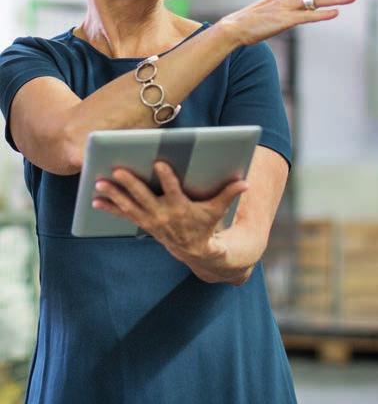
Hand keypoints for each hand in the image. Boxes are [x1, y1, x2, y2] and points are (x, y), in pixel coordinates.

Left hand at [92, 161, 247, 263]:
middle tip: (117, 170)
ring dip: (113, 195)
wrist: (194, 250)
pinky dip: (109, 208)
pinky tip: (95, 200)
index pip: (173, 190)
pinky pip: (123, 215)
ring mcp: (150, 220)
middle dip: (130, 184)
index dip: (167, 177)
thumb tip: (246, 183)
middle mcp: (162, 215)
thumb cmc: (206, 223)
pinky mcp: (143, 224)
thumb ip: (229, 193)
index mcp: (181, 208)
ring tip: (99, 183)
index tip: (160, 163)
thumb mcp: (218, 209)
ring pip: (129, 206)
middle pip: (144, 197)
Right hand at [217, 0, 362, 46]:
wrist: (238, 25)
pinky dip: (322, 14)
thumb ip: (296, 2)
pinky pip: (308, 16)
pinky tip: (336, 13)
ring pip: (318, 0)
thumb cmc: (259, 17)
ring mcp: (289, 6)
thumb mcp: (280, 5)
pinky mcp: (285, 20)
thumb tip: (311, 1)